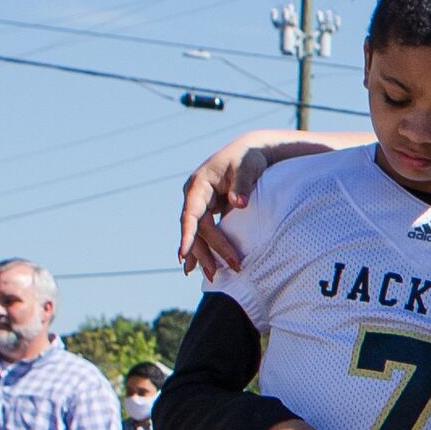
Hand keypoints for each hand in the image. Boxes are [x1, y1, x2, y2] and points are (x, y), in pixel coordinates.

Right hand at [177, 136, 284, 278]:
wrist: (247, 152)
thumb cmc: (248, 159)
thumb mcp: (247, 168)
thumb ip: (242, 185)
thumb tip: (239, 204)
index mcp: (199, 185)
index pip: (190, 213)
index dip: (187, 234)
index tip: (183, 253)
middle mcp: (194, 195)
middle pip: (196, 228)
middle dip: (206, 251)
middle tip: (218, 273)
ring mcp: (198, 203)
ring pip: (198, 233)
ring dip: (203, 255)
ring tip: (211, 277)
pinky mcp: (206, 209)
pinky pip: (201, 232)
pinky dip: (200, 248)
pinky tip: (195, 268)